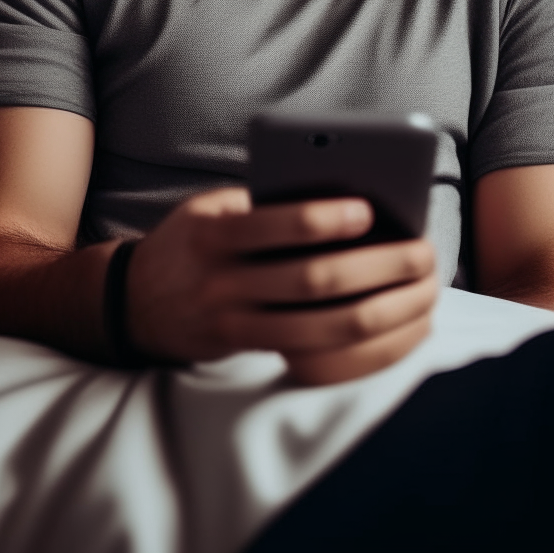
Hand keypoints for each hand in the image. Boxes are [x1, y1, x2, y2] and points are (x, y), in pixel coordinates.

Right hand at [124, 187, 437, 384]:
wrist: (133, 302)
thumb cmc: (191, 240)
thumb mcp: (210, 208)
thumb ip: (260, 204)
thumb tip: (341, 197)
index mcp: (213, 233)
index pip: (273, 225)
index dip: (323, 220)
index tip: (370, 209)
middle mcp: (221, 282)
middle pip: (309, 281)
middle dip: (374, 267)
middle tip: (421, 253)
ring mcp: (233, 323)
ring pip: (318, 328)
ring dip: (379, 311)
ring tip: (421, 292)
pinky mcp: (246, 352)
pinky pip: (310, 356)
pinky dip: (356, 345)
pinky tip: (393, 327)